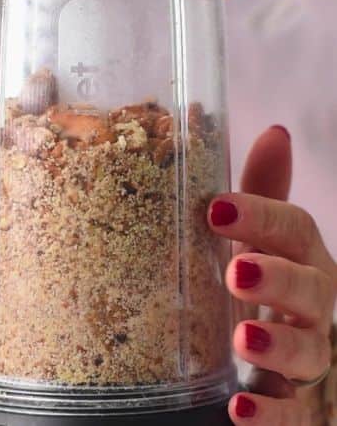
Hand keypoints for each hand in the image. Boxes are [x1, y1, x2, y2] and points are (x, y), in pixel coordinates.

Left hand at [208, 126, 336, 424]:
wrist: (282, 355)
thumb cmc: (271, 286)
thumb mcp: (261, 241)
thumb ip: (263, 195)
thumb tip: (274, 131)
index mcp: (301, 260)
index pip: (295, 230)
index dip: (262, 216)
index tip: (215, 207)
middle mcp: (315, 305)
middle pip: (313, 288)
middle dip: (279, 278)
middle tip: (236, 272)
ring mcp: (315, 357)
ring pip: (312, 351)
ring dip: (281, 344)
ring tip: (243, 337)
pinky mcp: (306, 405)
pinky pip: (298, 415)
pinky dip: (273, 415)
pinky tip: (240, 412)